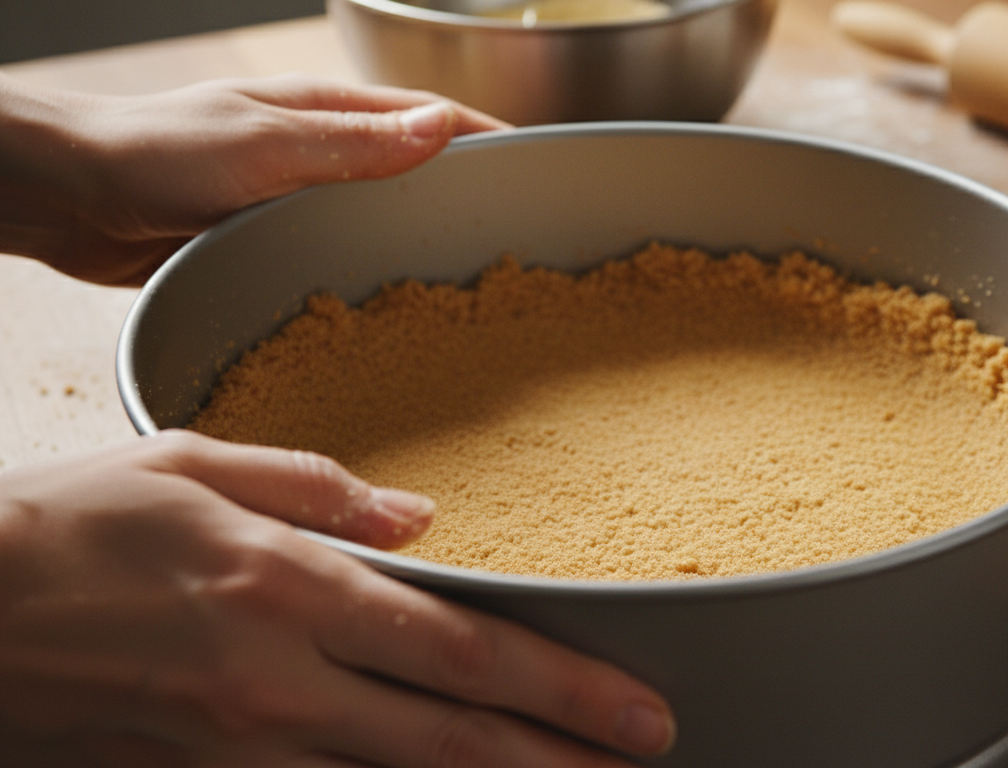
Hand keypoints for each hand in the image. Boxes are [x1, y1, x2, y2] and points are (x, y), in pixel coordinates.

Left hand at [0, 73, 507, 284]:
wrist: (70, 197)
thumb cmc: (155, 152)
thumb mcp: (266, 143)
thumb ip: (354, 143)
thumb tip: (442, 130)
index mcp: (326, 113)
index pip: (431, 120)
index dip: (487, 141)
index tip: (537, 169)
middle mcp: (319, 153)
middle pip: (414, 171)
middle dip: (467, 194)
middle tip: (517, 237)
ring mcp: (294, 198)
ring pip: (378, 218)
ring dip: (418, 240)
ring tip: (469, 282)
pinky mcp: (266, 240)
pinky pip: (335, 256)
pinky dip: (367, 273)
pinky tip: (386, 309)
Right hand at [0, 431, 674, 765]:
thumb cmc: (62, 527)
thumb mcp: (189, 465)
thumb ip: (316, 487)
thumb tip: (419, 519)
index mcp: (288, 587)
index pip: (460, 650)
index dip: (563, 686)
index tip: (639, 709)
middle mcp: (278, 683)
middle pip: (452, 742)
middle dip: (562, 762)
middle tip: (645, 766)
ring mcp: (238, 754)